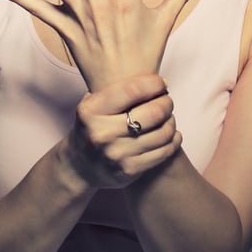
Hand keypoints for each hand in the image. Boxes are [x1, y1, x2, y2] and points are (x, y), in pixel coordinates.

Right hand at [60, 74, 181, 188]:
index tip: (161, 83)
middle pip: (153, 112)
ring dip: (171, 121)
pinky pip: (163, 152)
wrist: (78, 166)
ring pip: (163, 133)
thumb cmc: (92, 127)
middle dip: (167, 103)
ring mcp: (116, 154)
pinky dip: (173, 140)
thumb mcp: (92, 105)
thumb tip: (155, 80)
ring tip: (168, 117)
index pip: (132, 90)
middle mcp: (102, 133)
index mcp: (91, 111)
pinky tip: (172, 134)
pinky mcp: (129, 171)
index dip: (153, 83)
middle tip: (167, 101)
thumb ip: (116, 91)